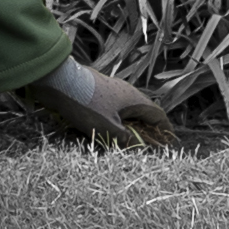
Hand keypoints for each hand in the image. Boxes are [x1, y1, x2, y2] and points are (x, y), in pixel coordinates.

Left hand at [21, 58, 173, 147]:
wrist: (59, 81)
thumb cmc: (86, 104)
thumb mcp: (108, 128)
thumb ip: (125, 139)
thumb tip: (139, 148)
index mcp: (133, 99)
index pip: (157, 114)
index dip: (165, 129)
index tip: (170, 141)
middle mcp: (125, 92)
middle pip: (142, 111)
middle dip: (147, 128)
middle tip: (149, 144)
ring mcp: (110, 90)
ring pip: (126, 110)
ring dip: (130, 125)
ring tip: (128, 140)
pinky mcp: (96, 92)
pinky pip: (112, 108)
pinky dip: (115, 120)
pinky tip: (106, 129)